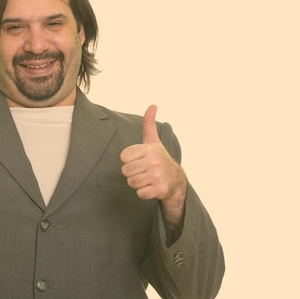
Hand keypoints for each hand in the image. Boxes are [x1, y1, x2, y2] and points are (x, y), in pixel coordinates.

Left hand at [120, 105, 186, 223]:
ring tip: (147, 179)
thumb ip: (149, 124)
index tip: (139, 160)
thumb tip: (153, 105)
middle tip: (143, 171)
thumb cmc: (159, 159)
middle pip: (126, 171)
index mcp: (150, 149)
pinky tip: (151, 187)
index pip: (123, 157)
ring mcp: (158, 175)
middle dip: (132, 173)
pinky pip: (140, 193)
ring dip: (137, 183)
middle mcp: (154, 161)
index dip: (129, 160)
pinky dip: (144, 193)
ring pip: (131, 183)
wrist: (175, 180)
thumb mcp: (153, 141)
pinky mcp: (160, 189)